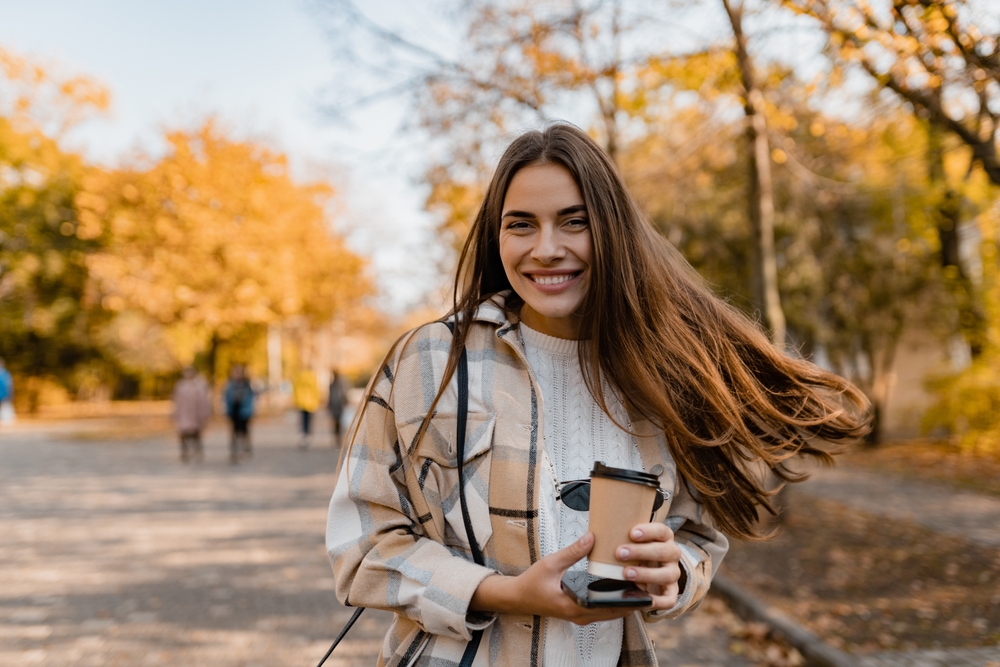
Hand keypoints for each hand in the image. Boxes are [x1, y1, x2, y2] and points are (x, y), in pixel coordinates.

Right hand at [470, 532, 637, 624]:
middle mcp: (580, 615)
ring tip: (639, 583)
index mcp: (574, 605)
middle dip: (631, 599)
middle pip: (614, 612)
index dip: (627, 598)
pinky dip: (614, 602)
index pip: (608, 606)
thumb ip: (573, 551)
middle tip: (647, 581)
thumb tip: (593, 537)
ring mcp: (581, 616)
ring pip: (610, 613)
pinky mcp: (580, 613)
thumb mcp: (552, 563)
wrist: (518, 597)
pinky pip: (603, 611)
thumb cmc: (532, 582)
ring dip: (624, 601)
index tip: (642, 585)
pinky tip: (621, 587)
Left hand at [615, 523, 682, 609]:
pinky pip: (670, 600)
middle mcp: (671, 555)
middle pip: (665, 552)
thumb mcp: (622, 542)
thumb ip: (609, 538)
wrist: (636, 572)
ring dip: (647, 574)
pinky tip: (642, 598)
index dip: (650, 531)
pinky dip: (658, 600)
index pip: (662, 531)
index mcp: (662, 538)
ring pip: (668, 575)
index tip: (632, 533)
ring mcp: (672, 574)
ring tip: (626, 573)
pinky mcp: (669, 593)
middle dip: (642, 552)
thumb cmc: (628, 552)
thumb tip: (588, 537)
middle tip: (620, 553)